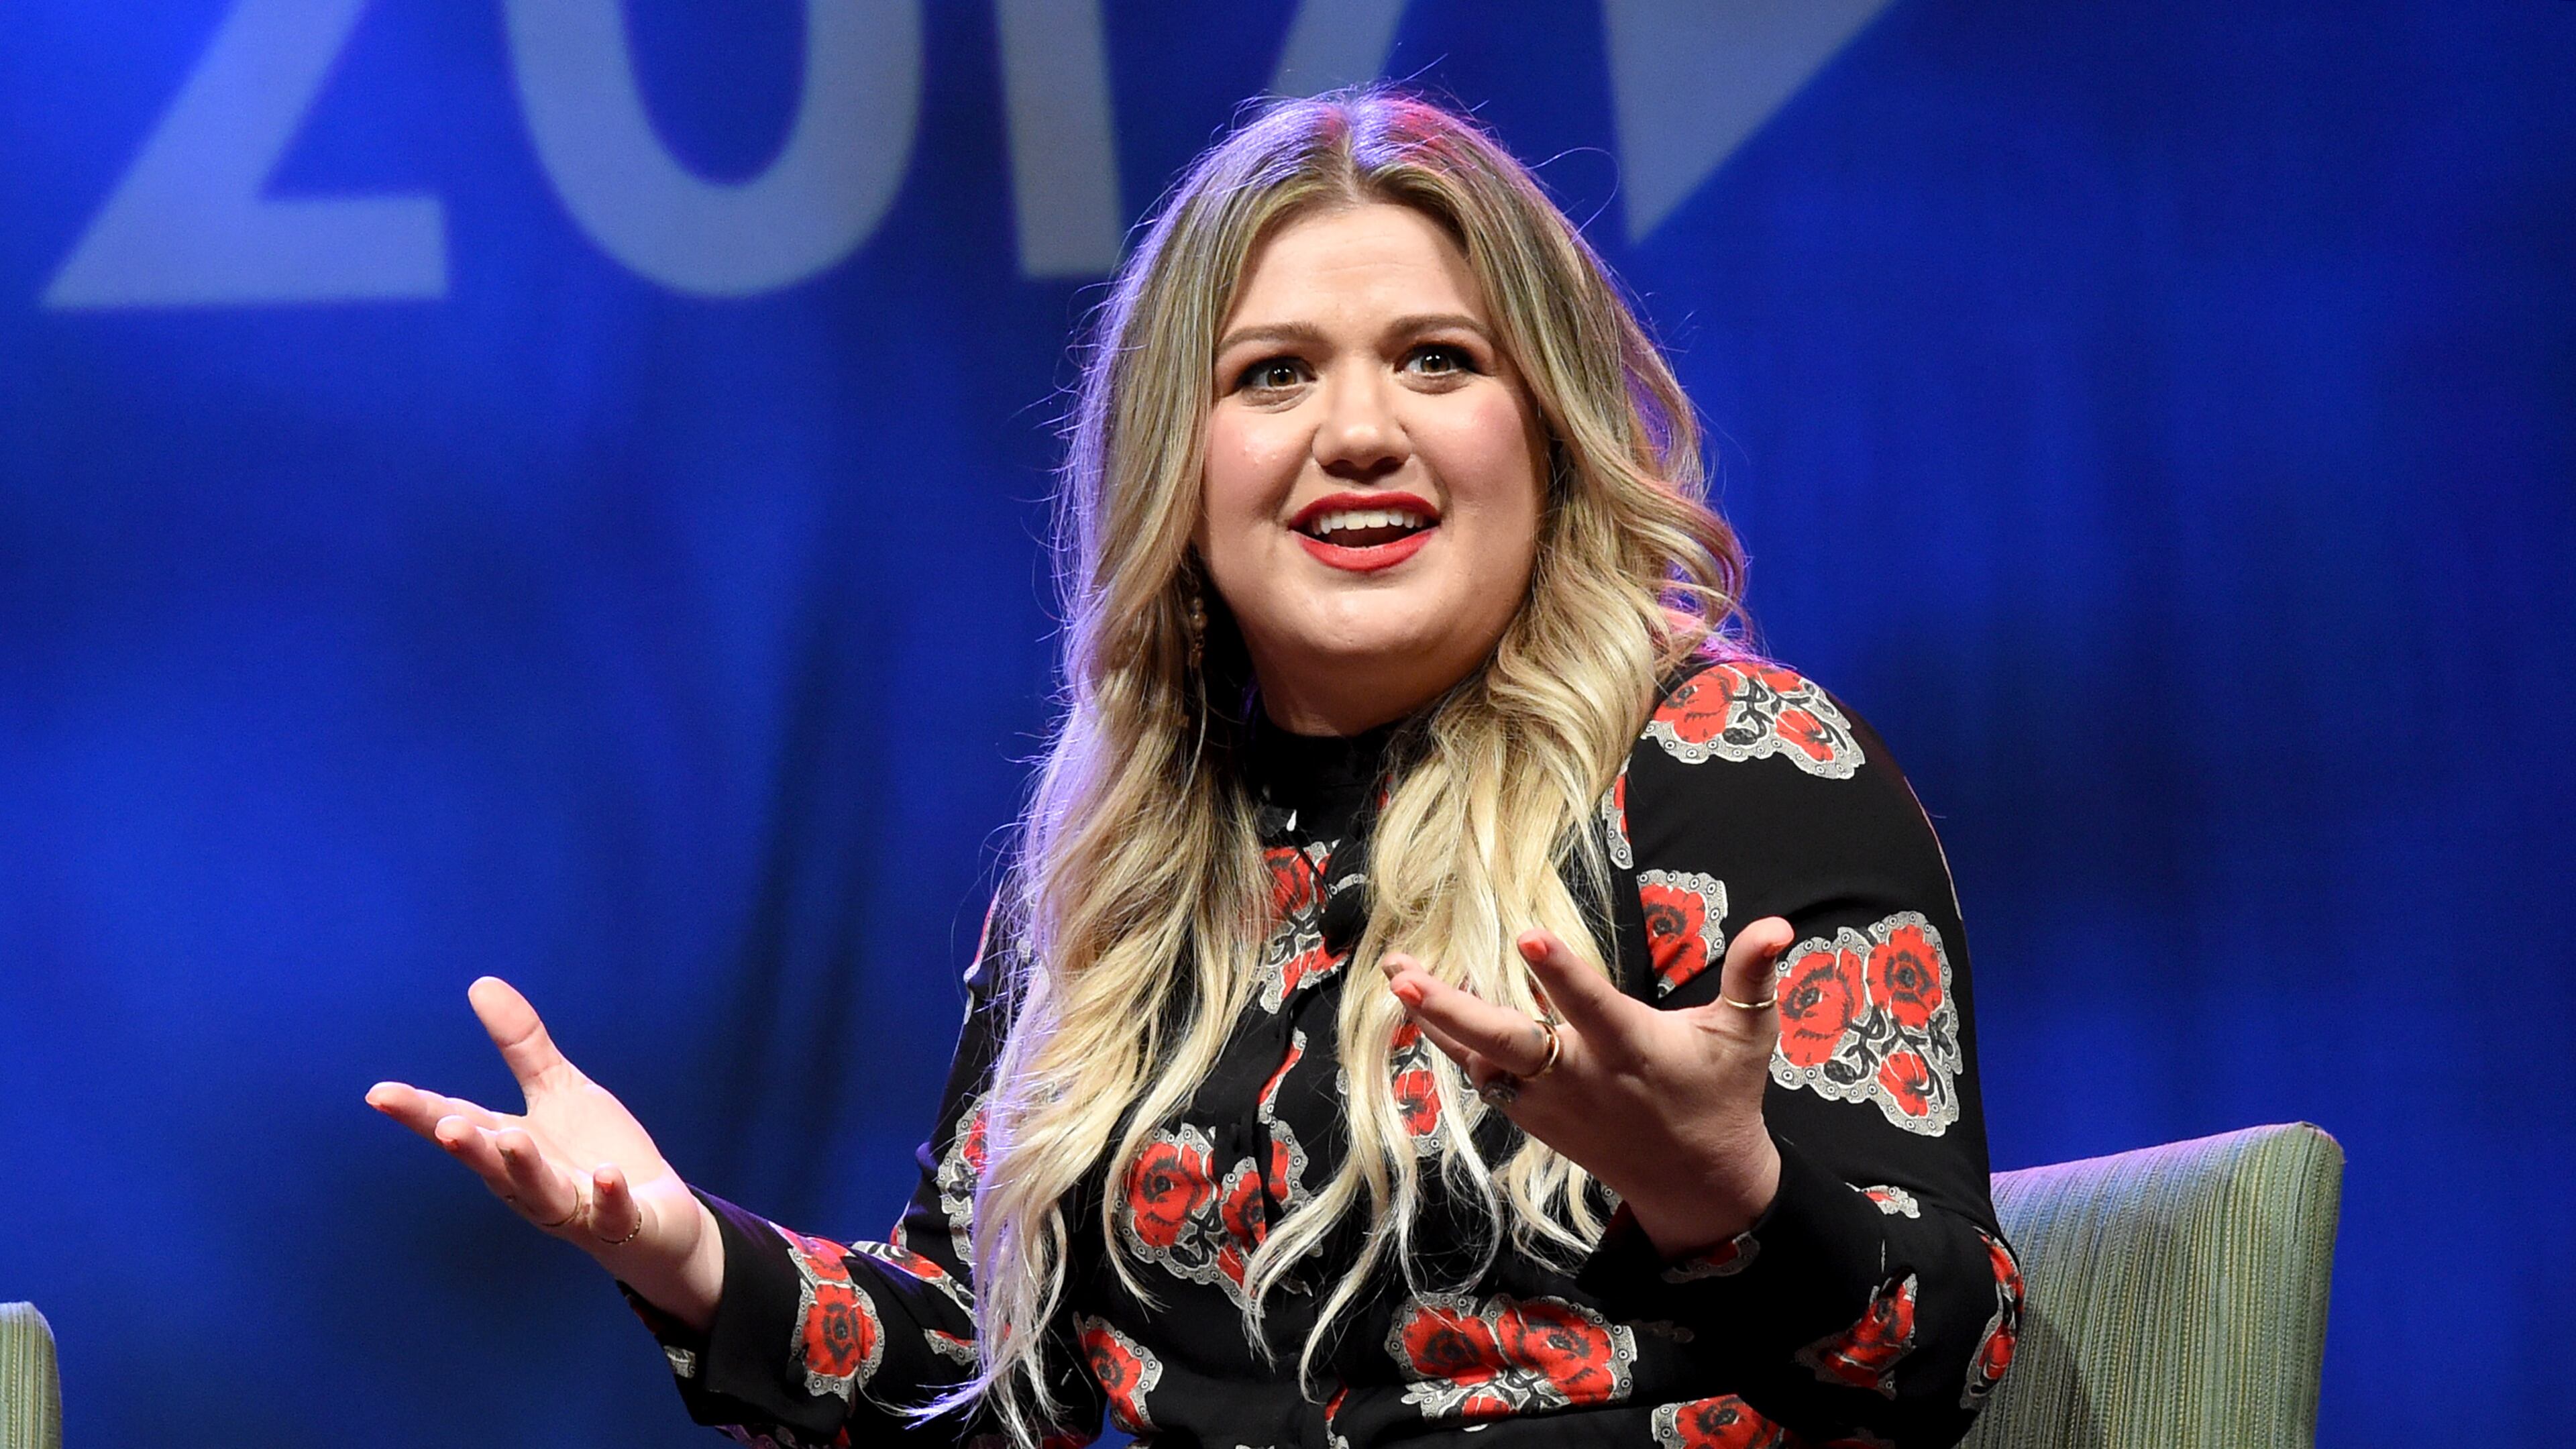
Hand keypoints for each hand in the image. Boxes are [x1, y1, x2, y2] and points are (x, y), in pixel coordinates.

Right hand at [366, 977, 723, 1329]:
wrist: (656, 1216)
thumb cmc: (593, 1151)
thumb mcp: (558, 1090)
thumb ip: (521, 1046)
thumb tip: (480, 983)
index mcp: (509, 1147)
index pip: (461, 1123)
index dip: (421, 1112)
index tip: (379, 1093)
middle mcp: (530, 1183)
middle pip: (492, 1164)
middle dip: (469, 1147)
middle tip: (445, 1127)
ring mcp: (574, 1206)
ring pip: (542, 1191)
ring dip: (526, 1168)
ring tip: (513, 1140)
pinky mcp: (620, 1223)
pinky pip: (611, 1213)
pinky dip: (607, 1196)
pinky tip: (606, 1175)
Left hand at [1382, 918, 1796, 1257]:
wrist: (1696, 1183)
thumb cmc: (1722, 1093)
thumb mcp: (1747, 1035)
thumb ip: (1753, 975)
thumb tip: (1781, 923)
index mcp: (1632, 1048)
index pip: (1591, 1007)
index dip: (1561, 975)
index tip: (1529, 938)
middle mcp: (1583, 1075)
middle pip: (1508, 1041)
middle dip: (1452, 1008)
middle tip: (1404, 974)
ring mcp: (1551, 1100)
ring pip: (1482, 1058)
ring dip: (1435, 1018)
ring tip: (1396, 972)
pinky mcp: (1534, 1115)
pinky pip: (1484, 1077)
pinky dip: (1450, 1044)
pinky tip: (1417, 1009)